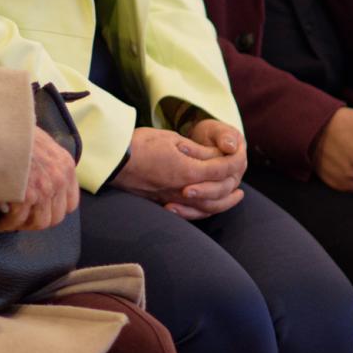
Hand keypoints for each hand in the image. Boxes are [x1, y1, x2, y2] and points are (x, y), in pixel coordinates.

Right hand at [0, 126, 78, 231]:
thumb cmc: (13, 131)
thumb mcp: (41, 143)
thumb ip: (46, 164)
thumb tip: (33, 185)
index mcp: (65, 166)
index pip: (70, 203)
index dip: (53, 210)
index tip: (39, 211)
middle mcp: (60, 179)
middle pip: (56, 217)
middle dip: (37, 222)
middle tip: (22, 222)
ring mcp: (45, 188)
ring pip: (39, 222)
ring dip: (23, 226)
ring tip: (9, 224)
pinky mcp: (27, 195)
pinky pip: (18, 219)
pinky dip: (8, 225)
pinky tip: (1, 224)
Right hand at [112, 126, 243, 220]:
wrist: (111, 160)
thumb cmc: (139, 145)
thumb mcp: (170, 139)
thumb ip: (196, 150)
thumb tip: (216, 155)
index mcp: (187, 171)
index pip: (221, 169)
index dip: (233, 160)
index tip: (238, 152)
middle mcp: (182, 190)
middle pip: (218, 192)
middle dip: (232, 181)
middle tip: (241, 171)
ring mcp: (172, 199)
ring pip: (207, 208)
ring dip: (225, 202)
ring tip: (237, 195)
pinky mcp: (163, 203)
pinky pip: (191, 213)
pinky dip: (206, 210)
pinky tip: (211, 205)